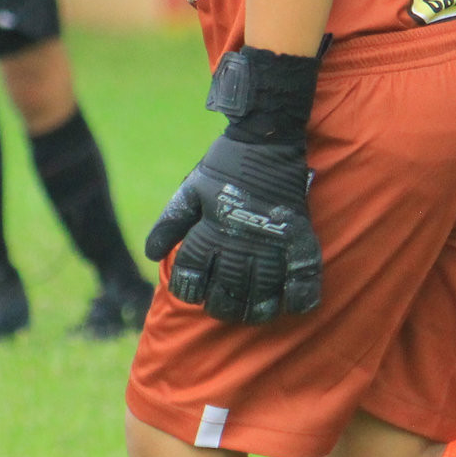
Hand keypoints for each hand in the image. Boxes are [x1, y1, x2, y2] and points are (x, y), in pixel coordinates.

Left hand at [144, 134, 320, 323]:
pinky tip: (293, 306)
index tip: (195, 292)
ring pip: (262, 293)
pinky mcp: (298, 238)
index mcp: (209, 233)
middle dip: (222, 306)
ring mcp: (270, 243)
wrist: (265, 142)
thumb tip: (152, 256)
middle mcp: (238, 243)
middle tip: (224, 307)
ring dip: (256, 310)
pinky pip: (302, 276)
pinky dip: (299, 296)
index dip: (190, 290)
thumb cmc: (224, 167)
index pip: (192, 277)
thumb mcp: (190, 191)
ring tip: (253, 315)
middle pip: (226, 293)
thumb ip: (170, 223)